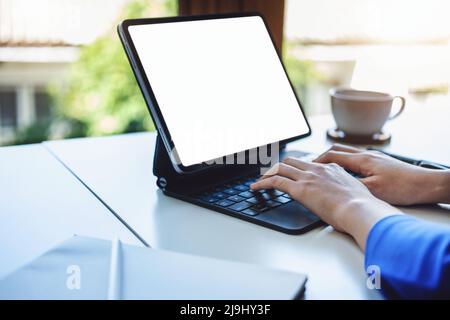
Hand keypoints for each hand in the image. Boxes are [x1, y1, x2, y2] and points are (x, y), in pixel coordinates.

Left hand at [250, 158, 401, 249]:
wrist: (360, 210)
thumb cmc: (362, 207)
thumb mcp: (355, 192)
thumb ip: (345, 189)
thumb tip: (344, 197)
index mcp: (332, 168)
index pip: (310, 163)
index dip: (299, 167)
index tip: (294, 171)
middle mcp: (318, 169)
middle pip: (292, 161)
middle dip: (280, 166)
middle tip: (272, 173)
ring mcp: (308, 178)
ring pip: (281, 168)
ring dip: (268, 173)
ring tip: (260, 180)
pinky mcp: (299, 189)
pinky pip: (275, 181)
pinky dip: (262, 183)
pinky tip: (255, 188)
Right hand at [314, 144, 449, 204]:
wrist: (426, 184)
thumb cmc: (404, 187)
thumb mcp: (374, 190)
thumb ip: (351, 186)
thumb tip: (333, 187)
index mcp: (362, 160)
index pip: (332, 155)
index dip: (316, 162)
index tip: (306, 168)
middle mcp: (366, 155)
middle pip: (336, 150)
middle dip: (320, 157)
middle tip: (310, 166)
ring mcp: (373, 158)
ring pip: (346, 153)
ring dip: (332, 159)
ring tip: (323, 169)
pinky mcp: (379, 163)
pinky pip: (355, 159)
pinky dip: (344, 164)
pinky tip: (344, 174)